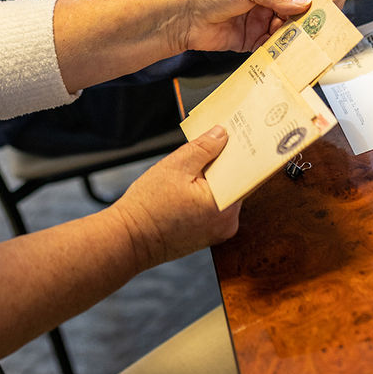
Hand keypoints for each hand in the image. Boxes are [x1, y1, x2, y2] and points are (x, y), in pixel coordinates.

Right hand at [110, 125, 242, 267]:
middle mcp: (228, 222)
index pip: (243, 171)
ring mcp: (219, 232)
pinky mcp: (208, 236)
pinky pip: (214, 208)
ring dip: (211, 180)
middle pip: (234, 182)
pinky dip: (205, 195)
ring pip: (223, 194)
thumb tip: (221, 134)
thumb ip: (203, 148)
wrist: (129, 239)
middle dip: (221, 163)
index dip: (237, 150)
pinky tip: (187, 187)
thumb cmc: (148, 207)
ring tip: (191, 168)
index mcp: (225, 204)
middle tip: (208, 144)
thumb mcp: (175, 166)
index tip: (232, 135)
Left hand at [169, 0, 340, 53]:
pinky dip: (290, 47)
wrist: (180, 16)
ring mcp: (263, 19)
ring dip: (306, 30)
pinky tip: (300, 48)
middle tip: (339, 12)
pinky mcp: (255, 40)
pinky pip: (279, 44)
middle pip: (304, 3)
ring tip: (320, 32)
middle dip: (322, 7)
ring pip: (295, 25)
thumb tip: (307, 2)